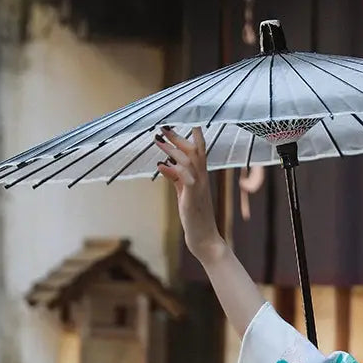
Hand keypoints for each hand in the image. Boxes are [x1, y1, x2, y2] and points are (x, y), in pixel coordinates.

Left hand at [156, 127, 221, 258]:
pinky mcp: (192, 197)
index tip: (179, 123)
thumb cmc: (195, 217)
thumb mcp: (183, 194)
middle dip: (179, 138)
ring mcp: (199, 188)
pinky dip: (172, 170)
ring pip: (189, 161)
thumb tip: (164, 164)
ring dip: (172, 149)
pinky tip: (160, 165)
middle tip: (163, 127)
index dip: (193, 135)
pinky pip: (184, 178)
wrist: (204, 239)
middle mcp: (202, 179)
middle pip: (194, 151)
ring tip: (157, 140)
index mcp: (201, 177)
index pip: (200, 151)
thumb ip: (175, 179)